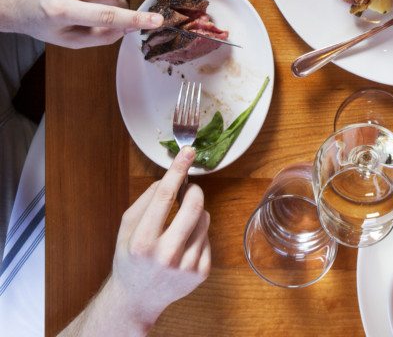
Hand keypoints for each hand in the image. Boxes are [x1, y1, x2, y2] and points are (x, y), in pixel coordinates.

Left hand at [0, 0, 163, 47]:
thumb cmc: (42, 23)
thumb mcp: (68, 39)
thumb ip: (100, 36)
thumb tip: (128, 28)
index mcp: (61, 10)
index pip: (106, 15)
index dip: (134, 19)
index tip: (156, 20)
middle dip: (119, 6)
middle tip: (113, 17)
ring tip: (81, 4)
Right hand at [104, 149, 210, 329]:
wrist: (137, 299)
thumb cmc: (130, 258)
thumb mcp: (126, 227)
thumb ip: (146, 199)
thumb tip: (170, 177)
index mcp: (142, 242)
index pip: (164, 196)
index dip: (178, 169)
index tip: (189, 151)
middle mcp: (165, 255)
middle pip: (194, 205)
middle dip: (193, 190)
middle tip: (187, 190)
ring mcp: (185, 266)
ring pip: (205, 218)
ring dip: (195, 213)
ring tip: (179, 225)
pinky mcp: (200, 273)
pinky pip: (208, 237)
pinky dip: (198, 234)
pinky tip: (184, 244)